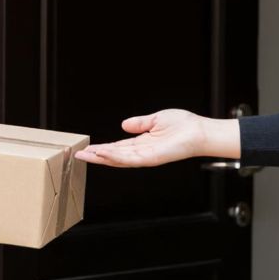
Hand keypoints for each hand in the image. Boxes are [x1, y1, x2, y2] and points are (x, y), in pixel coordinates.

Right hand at [75, 109, 214, 167]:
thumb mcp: (157, 119)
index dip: (102, 148)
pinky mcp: (151, 158)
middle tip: (79, 155)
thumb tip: (124, 124)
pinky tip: (103, 155)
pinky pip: (130, 159)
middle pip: (114, 156)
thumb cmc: (184, 125)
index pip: (118, 147)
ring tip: (85, 155)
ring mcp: (146, 157)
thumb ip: (140, 123)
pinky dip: (115, 157)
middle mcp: (142, 152)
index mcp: (142, 143)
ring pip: (118, 159)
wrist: (200, 131)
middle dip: (96, 156)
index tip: (88, 147)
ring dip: (101, 158)